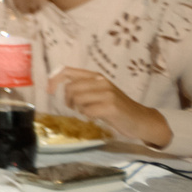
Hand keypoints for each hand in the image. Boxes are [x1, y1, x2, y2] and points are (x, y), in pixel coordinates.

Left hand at [49, 67, 168, 146]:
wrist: (142, 120)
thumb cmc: (117, 107)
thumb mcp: (99, 92)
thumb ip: (82, 87)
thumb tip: (57, 84)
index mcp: (96, 76)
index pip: (67, 71)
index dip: (53, 79)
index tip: (49, 91)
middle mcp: (101, 81)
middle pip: (70, 88)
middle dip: (68, 101)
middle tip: (76, 108)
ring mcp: (107, 94)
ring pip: (77, 100)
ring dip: (79, 109)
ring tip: (89, 112)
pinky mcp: (111, 107)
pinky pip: (88, 112)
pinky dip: (88, 116)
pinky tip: (97, 117)